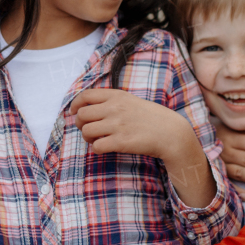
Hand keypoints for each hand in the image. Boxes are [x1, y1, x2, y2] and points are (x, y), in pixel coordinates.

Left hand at [73, 89, 215, 206]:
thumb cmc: (151, 118)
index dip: (75, 104)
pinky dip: (96, 149)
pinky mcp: (121, 142)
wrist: (171, 133)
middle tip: (88, 129)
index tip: (74, 112)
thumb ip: (112, 101)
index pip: (85, 95)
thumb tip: (90, 107)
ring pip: (86, 131)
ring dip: (87, 138)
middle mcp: (114, 108)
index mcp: (116, 96)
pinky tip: (104, 148)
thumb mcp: (131, 101)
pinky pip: (96, 146)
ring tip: (96, 140)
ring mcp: (117, 125)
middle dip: (80, 124)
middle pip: (82, 115)